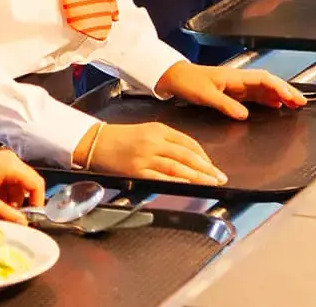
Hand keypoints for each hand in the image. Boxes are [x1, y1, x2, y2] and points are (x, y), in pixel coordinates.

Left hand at [0, 149, 44, 223]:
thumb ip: (6, 213)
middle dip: (22, 203)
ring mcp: (3, 161)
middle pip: (28, 184)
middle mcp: (11, 160)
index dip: (37, 203)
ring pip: (18, 185)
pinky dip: (4, 194)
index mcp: (11, 166)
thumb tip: (24, 223)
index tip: (31, 218)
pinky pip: (9, 181)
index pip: (36, 184)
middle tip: (12, 217)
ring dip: (11, 200)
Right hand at [83, 121, 226, 184]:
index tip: (213, 166)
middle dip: (207, 168)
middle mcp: (154, 142)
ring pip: (178, 167)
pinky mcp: (136, 171)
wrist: (94, 142)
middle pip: (187, 155)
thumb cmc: (119, 138)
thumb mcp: (146, 131)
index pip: (188, 142)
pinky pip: (161, 177)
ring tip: (211, 183)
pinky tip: (188, 185)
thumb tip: (189, 157)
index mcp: (158, 130)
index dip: (204, 155)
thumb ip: (167, 141)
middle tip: (220, 177)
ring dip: (198, 176)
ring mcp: (145, 157)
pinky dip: (176, 181)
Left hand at [154, 62, 307, 120]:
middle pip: (270, 83)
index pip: (264, 80)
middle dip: (287, 91)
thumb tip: (245, 115)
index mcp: (236, 77)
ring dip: (281, 95)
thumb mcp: (205, 95)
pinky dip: (269, 99)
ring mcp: (238, 85)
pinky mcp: (235, 92)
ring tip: (296, 105)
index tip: (290, 97)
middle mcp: (240, 80)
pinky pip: (257, 95)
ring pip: (266, 89)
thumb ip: (226, 105)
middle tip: (302, 102)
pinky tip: (277, 105)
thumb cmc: (189, 82)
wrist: (175, 77)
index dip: (279, 87)